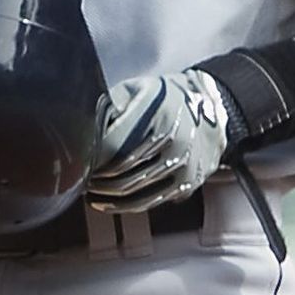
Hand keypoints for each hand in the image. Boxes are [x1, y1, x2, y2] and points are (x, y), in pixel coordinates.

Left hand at [87, 69, 231, 210]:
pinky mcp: (186, 183)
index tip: (81, 158)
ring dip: (106, 194)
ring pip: (134, 190)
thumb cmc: (170, 98)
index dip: (92, 156)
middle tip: (81, 176)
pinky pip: (149, 201)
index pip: (113, 144)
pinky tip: (106, 203)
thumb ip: (113, 103)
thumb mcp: (140, 88)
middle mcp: (174, 140)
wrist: (214, 110)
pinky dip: (124, 206)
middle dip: (95, 177)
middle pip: (122, 171)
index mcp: (159, 113)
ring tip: (90, 190)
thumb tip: (85, 127)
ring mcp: (183, 165)